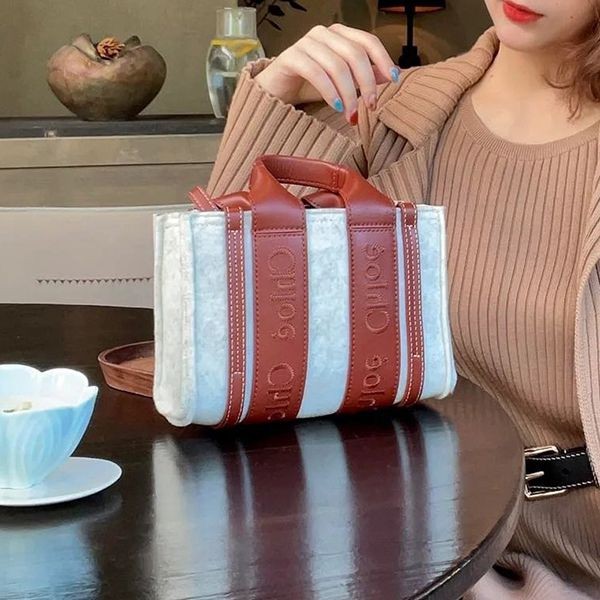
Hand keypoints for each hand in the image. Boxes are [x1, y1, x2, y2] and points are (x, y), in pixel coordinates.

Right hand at [254, 23, 399, 123]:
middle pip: (354, 54)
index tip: (393, 79)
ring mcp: (306, 43)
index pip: (368, 41)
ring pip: (337, 65)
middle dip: (366, 82)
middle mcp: (323, 34)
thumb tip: (389, 75)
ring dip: (349, 93)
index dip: (383, 60)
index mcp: (339, 35)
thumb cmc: (309, 85)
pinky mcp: (290, 57)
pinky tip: (337, 107)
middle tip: (371, 105)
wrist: (276, 91)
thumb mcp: (342, 82)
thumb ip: (364, 76)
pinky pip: (316, 73)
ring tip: (351, 114)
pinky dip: (330, 92)